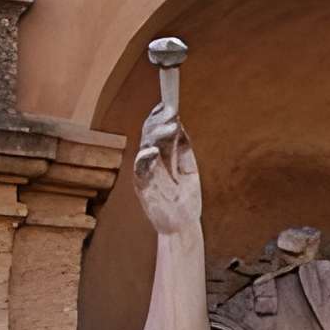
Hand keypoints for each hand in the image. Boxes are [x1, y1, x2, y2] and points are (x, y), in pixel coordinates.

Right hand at [133, 107, 200, 237]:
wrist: (181, 225)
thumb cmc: (183, 198)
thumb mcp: (188, 170)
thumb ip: (183, 150)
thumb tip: (180, 127)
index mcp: (160, 155)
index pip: (156, 131)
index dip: (159, 117)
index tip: (169, 104)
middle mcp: (150, 161)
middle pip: (150, 136)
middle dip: (160, 122)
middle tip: (173, 111)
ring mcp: (145, 173)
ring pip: (146, 148)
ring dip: (157, 135)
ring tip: (171, 125)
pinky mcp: (143, 188)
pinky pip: (141, 172)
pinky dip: (146, 160)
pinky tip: (153, 151)